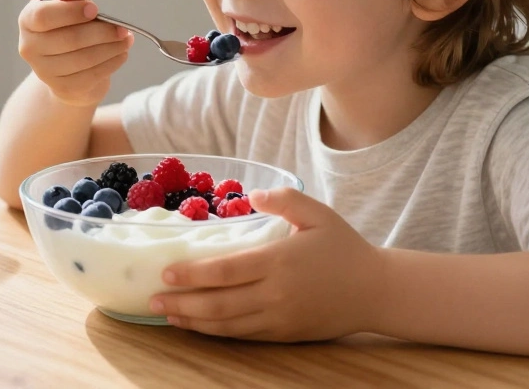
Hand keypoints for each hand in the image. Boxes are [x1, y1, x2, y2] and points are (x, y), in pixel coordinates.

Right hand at [17, 0, 132, 106]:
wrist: (68, 69)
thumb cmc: (70, 29)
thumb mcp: (71, 7)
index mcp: (28, 21)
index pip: (43, 16)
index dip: (71, 12)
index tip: (95, 9)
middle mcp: (29, 48)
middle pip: (69, 39)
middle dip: (102, 32)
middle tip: (122, 28)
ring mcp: (44, 72)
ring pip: (83, 59)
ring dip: (111, 48)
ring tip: (126, 40)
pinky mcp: (62, 89)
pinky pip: (91, 75)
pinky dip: (111, 63)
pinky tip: (121, 54)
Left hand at [149, 187, 385, 341]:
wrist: (376, 290)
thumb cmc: (344, 247)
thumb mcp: (318, 213)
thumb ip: (284, 199)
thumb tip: (251, 193)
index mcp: (279, 261)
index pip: (225, 271)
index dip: (192, 274)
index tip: (166, 271)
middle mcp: (275, 293)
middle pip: (218, 303)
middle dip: (182, 302)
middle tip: (153, 298)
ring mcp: (279, 317)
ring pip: (227, 324)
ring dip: (193, 321)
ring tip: (168, 314)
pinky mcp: (284, 333)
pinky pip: (243, 335)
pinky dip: (217, 333)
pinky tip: (199, 326)